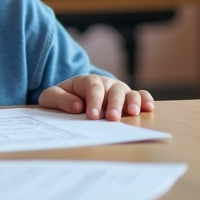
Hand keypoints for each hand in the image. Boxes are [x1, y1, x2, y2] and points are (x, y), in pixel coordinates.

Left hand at [39, 75, 154, 120]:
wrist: (72, 96)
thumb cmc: (63, 98)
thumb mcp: (51, 97)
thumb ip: (60, 99)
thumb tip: (76, 105)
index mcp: (87, 81)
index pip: (93, 87)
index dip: (94, 101)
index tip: (92, 115)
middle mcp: (106, 84)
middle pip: (113, 90)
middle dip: (113, 104)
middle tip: (112, 118)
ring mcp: (118, 90)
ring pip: (129, 92)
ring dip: (132, 102)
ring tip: (132, 113)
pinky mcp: (128, 98)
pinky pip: (140, 95)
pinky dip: (146, 100)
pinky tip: (148, 108)